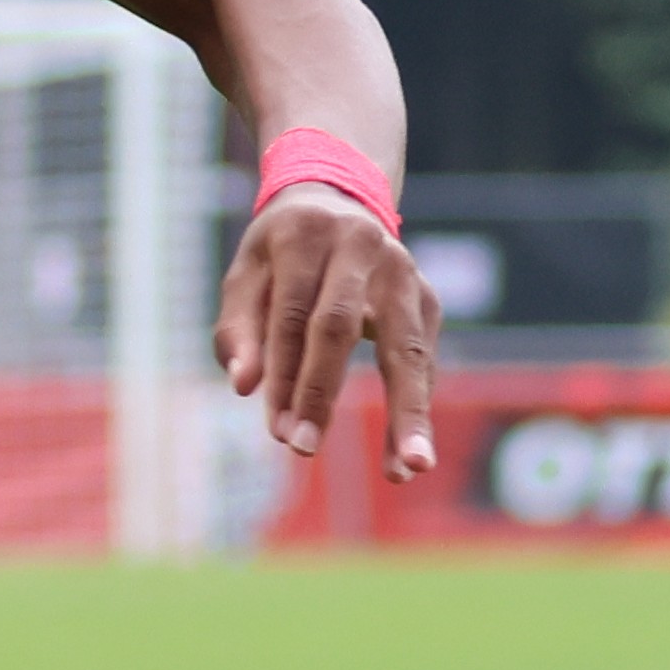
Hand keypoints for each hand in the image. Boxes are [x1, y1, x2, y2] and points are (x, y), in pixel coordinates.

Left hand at [215, 184, 440, 477]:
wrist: (341, 201)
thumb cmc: (282, 251)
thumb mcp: (247, 274)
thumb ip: (239, 328)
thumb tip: (244, 387)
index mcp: (306, 234)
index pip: (292, 314)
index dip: (283, 373)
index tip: (278, 431)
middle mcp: (361, 246)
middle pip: (343, 327)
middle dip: (323, 393)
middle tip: (305, 449)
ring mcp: (404, 272)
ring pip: (407, 348)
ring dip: (408, 413)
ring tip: (411, 469)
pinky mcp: (430, 298)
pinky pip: (423, 361)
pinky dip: (415, 409)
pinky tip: (406, 458)